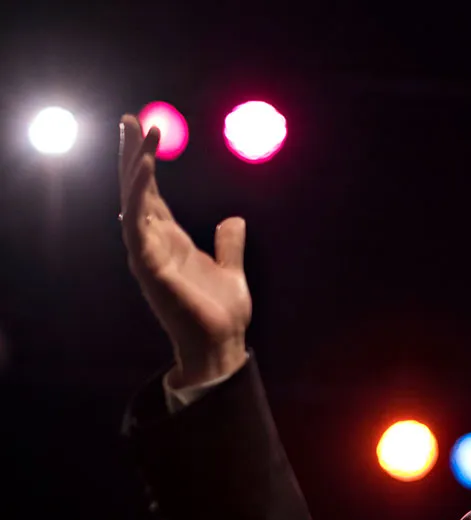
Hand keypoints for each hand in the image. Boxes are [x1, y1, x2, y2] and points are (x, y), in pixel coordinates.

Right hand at [119, 114, 250, 386]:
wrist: (222, 344)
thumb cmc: (221, 312)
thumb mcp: (231, 269)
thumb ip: (229, 244)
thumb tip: (234, 219)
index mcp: (170, 240)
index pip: (151, 194)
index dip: (146, 163)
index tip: (144, 130)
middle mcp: (153, 243)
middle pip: (136, 190)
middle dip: (131, 153)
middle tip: (130, 118)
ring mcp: (147, 253)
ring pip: (132, 200)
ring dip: (135, 165)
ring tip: (139, 132)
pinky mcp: (149, 266)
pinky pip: (137, 224)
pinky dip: (140, 196)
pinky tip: (147, 169)